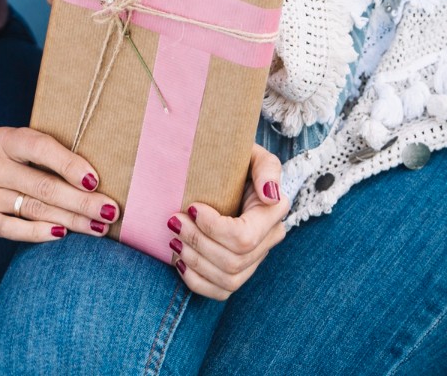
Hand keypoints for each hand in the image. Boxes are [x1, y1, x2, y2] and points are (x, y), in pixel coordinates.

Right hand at [0, 126, 119, 242]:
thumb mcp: (7, 144)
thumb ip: (40, 154)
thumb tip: (89, 175)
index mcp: (2, 140)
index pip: (40, 149)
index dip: (69, 164)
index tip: (95, 179)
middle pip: (44, 187)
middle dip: (82, 201)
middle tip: (111, 210)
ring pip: (34, 210)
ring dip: (71, 220)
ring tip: (98, 226)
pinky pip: (14, 229)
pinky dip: (40, 232)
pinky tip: (63, 234)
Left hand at [167, 144, 287, 299]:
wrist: (225, 176)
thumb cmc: (235, 162)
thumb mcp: (252, 154)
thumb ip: (267, 168)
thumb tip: (270, 196)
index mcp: (273, 213)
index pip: (244, 237)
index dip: (213, 228)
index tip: (191, 207)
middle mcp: (268, 241)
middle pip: (232, 261)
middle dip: (197, 243)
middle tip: (173, 221)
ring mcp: (254, 260)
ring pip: (227, 280)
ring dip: (194, 261)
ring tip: (173, 239)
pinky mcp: (237, 274)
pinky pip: (220, 293)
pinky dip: (196, 281)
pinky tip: (179, 261)